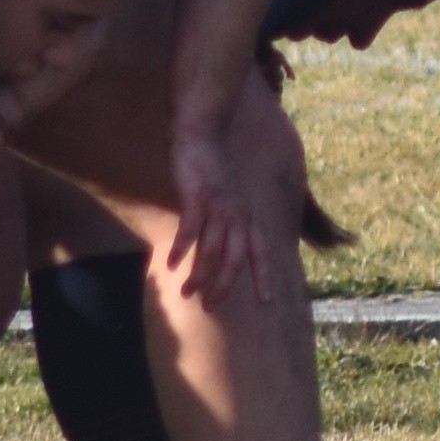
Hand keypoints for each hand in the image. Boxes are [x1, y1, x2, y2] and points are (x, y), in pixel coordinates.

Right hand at [160, 110, 299, 318]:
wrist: (202, 134)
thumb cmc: (211, 169)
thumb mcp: (227, 198)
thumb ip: (226, 222)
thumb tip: (218, 247)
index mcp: (246, 216)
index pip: (259, 252)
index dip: (263, 277)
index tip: (267, 302)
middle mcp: (237, 215)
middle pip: (235, 260)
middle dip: (223, 286)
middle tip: (209, 306)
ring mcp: (218, 207)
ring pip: (213, 251)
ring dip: (200, 275)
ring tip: (187, 292)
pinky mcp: (197, 198)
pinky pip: (191, 231)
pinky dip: (182, 250)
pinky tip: (172, 265)